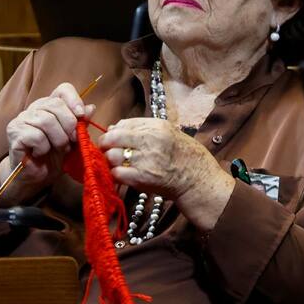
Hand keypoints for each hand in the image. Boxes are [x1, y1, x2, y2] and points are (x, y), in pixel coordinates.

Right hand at [0, 83, 95, 201]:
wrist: (36, 177)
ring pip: (46, 121)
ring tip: (56, 149)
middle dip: (68, 126)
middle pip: (56, 105)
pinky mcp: (14, 133)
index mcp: (50, 106)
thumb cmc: (54, 157)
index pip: (63, 89)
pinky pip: (36, 136)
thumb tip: (91, 107)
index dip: (74, 100)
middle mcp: (34, 108)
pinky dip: (43, 147)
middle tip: (70, 142)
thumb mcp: (74, 140)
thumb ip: (81, 124)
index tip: (81, 117)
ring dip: (57, 139)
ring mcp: (22, 119)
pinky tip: (40, 153)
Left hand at [99, 118, 233, 230]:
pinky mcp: (142, 178)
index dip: (113, 132)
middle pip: (113, 138)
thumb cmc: (183, 156)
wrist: (198, 180)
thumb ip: (141, 129)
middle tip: (107, 151)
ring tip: (117, 164)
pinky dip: (115, 174)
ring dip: (110, 160)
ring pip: (111, 156)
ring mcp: (146, 159)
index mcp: (156, 126)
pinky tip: (122, 175)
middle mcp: (150, 140)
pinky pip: (116, 173)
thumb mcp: (167, 133)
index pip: (123, 124)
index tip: (113, 139)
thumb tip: (114, 127)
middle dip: (105, 145)